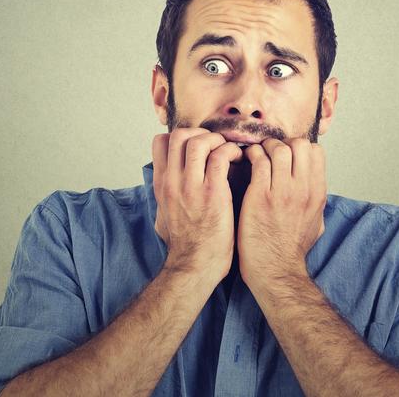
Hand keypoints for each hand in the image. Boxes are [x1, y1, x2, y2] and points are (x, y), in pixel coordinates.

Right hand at [152, 128, 242, 280]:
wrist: (195, 266)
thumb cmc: (186, 244)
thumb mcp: (164, 215)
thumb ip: (166, 196)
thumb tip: (167, 186)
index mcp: (162, 184)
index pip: (160, 142)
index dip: (182, 137)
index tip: (200, 146)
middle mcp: (173, 181)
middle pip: (179, 135)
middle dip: (201, 132)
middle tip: (216, 145)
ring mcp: (191, 186)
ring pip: (199, 141)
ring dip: (218, 140)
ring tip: (229, 152)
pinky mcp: (212, 192)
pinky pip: (220, 156)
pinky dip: (232, 151)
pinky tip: (239, 160)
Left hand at [237, 138, 325, 288]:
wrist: (275, 271)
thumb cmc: (291, 249)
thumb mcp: (316, 223)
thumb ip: (316, 201)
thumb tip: (315, 185)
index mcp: (317, 194)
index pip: (316, 152)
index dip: (299, 147)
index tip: (286, 154)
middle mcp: (303, 189)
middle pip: (299, 144)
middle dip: (282, 142)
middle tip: (269, 151)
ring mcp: (282, 192)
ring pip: (278, 149)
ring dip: (265, 147)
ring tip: (256, 155)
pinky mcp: (260, 196)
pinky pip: (258, 161)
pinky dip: (251, 155)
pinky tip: (245, 161)